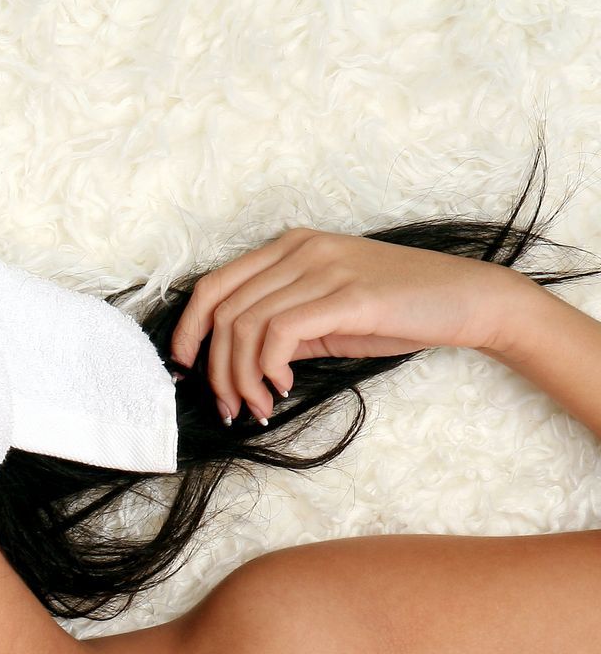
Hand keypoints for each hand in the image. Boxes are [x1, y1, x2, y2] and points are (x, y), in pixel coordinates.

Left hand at [169, 228, 538, 422]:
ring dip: (241, 378)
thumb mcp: (325, 314)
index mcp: (289, 247)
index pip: (212, 287)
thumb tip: (233, 362)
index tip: (186, 371)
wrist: (466, 299)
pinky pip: (280, 334)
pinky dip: (269, 368)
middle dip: (216, 369)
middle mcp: (300, 250)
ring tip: (258, 406)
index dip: (188, 333)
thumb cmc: (396, 310)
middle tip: (228, 407)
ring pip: (246, 326)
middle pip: (224, 312)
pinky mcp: (347, 295)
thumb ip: (280, 327)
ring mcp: (324, 268)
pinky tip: (282, 388)